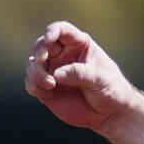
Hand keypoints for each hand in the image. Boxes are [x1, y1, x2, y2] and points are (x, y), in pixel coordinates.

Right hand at [24, 21, 138, 130]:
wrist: (111, 113)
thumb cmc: (111, 90)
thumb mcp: (100, 79)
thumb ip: (79, 74)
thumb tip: (56, 74)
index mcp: (79, 45)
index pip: (62, 30)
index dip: (52, 31)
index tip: (48, 39)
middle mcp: (63, 55)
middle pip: (41, 45)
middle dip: (39, 52)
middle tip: (43, 61)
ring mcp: (54, 71)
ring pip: (33, 64)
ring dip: (36, 72)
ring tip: (51, 84)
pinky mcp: (48, 88)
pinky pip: (31, 83)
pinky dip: (34, 85)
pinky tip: (46, 92)